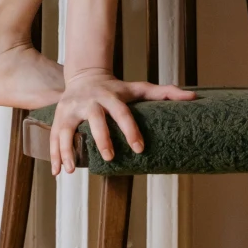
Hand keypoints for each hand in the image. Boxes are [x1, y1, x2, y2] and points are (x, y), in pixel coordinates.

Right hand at [48, 70, 194, 175]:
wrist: (85, 76)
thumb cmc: (116, 88)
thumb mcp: (139, 88)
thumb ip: (165, 93)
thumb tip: (193, 98)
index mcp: (111, 96)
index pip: (122, 112)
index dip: (130, 129)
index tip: (139, 148)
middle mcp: (90, 101)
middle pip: (95, 119)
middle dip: (101, 138)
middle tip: (109, 158)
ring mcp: (71, 108)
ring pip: (66, 129)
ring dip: (67, 149)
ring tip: (72, 169)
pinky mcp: (59, 116)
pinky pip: (54, 136)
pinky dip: (54, 154)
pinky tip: (57, 172)